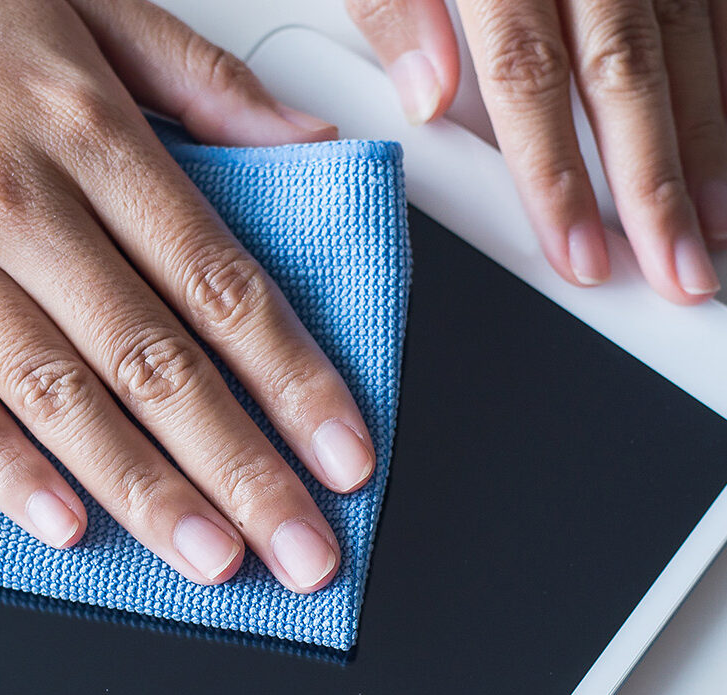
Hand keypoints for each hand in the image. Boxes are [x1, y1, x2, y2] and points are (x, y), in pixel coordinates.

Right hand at [0, 1, 376, 592]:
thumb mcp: (90, 3)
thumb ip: (205, 83)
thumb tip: (309, 142)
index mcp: (86, 128)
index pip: (220, 284)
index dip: (295, 381)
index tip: (343, 453)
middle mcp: (17, 199)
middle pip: (155, 362)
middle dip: (241, 469)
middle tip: (301, 549)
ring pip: (58, 396)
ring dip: (144, 490)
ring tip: (211, 560)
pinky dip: (0, 467)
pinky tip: (64, 527)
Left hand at [349, 0, 726, 303]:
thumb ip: (396, 0)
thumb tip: (426, 97)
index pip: (532, 75)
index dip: (559, 175)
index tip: (579, 254)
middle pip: (629, 70)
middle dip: (656, 184)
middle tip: (677, 272)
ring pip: (691, 38)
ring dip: (710, 140)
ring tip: (717, 226)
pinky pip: (716, 1)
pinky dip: (726, 71)